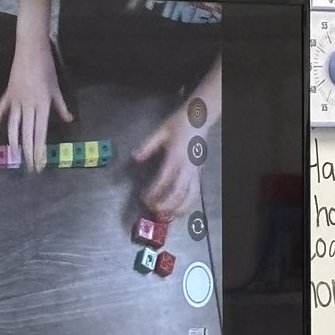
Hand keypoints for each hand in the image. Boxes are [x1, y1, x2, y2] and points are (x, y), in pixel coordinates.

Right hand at [0, 38, 71, 170]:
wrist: (30, 49)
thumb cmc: (46, 67)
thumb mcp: (56, 88)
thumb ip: (60, 106)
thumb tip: (68, 120)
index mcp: (42, 104)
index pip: (40, 133)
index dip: (39, 150)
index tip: (40, 164)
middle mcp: (28, 105)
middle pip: (27, 134)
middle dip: (29, 153)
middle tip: (31, 168)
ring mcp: (16, 100)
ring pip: (13, 126)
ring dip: (13, 143)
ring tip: (14, 158)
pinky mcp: (8, 95)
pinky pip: (0, 112)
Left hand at [133, 105, 202, 219]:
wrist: (199, 118)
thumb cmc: (179, 123)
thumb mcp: (160, 130)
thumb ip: (147, 146)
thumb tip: (135, 157)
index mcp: (176, 155)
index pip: (165, 178)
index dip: (154, 191)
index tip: (144, 199)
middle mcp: (187, 166)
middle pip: (179, 191)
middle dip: (167, 204)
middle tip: (154, 212)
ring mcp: (195, 171)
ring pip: (190, 195)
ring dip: (179, 208)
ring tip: (167, 216)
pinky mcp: (199, 173)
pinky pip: (195, 192)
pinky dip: (187, 204)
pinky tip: (178, 210)